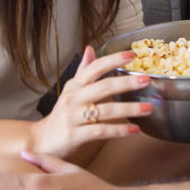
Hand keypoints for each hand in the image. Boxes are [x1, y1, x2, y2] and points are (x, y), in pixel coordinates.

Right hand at [29, 45, 153, 158]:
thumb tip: (90, 49)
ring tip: (149, 108)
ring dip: (129, 109)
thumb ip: (83, 71)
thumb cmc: (61, 115)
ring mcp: (73, 117)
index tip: (132, 54)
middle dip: (127, 83)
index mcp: (74, 86)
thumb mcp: (70, 91)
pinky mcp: (74, 135)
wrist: (40, 141)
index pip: (95, 68)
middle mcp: (73, 98)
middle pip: (103, 87)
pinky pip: (101, 131)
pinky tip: (135, 130)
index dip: (113, 60)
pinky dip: (120, 130)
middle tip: (147, 80)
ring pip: (105, 110)